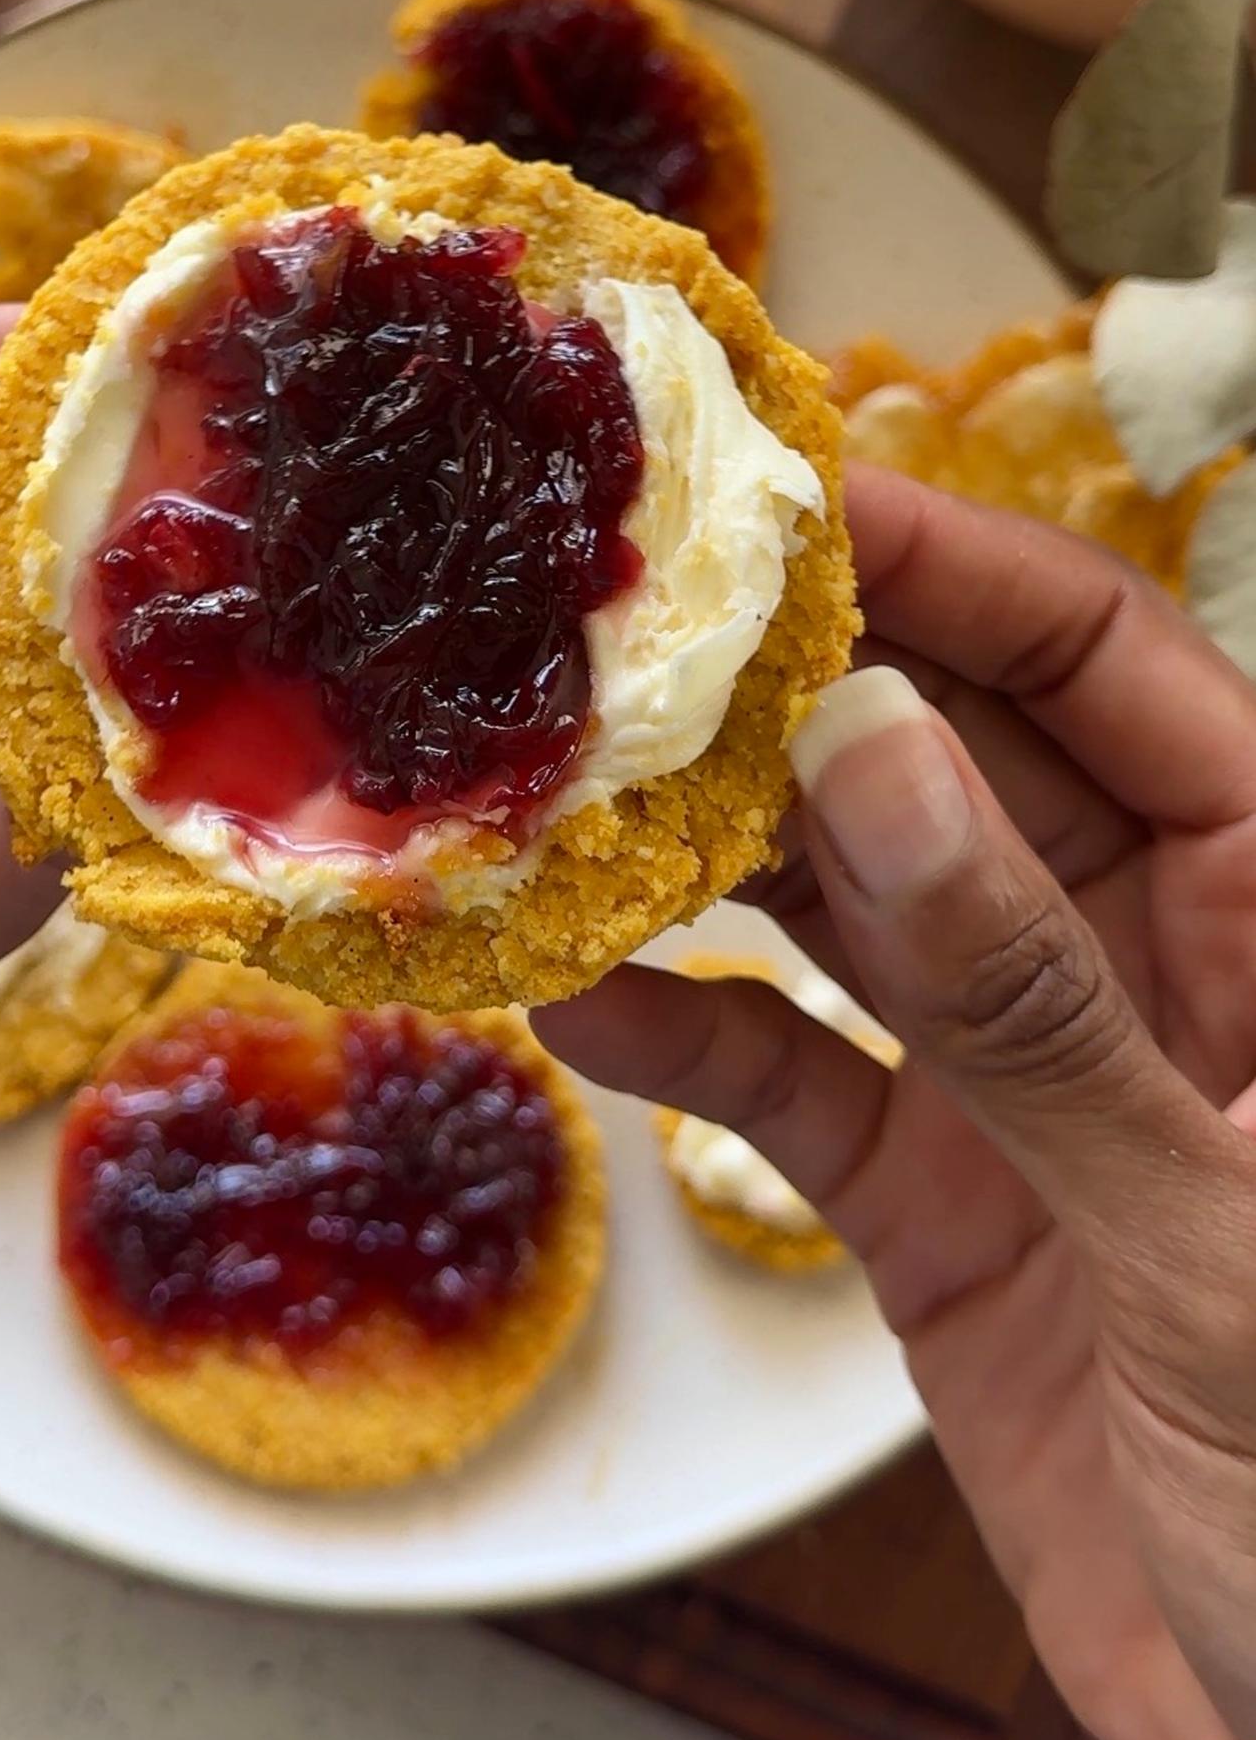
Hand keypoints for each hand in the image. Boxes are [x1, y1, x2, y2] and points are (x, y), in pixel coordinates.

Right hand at [542, 465, 1255, 1739]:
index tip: (787, 499)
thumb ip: (1037, 1000)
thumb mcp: (1213, 1240)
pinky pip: (799, 1081)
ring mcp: (1041, 1087)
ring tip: (549, 780)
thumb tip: (880, 751)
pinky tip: (566, 989)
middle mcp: (1161, 965)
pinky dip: (687, 1034)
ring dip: (712, 849)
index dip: (960, 567)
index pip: (1120, 668)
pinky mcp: (949, 1213)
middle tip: (610, 626)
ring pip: (858, 907)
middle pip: (962, 757)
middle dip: (797, 688)